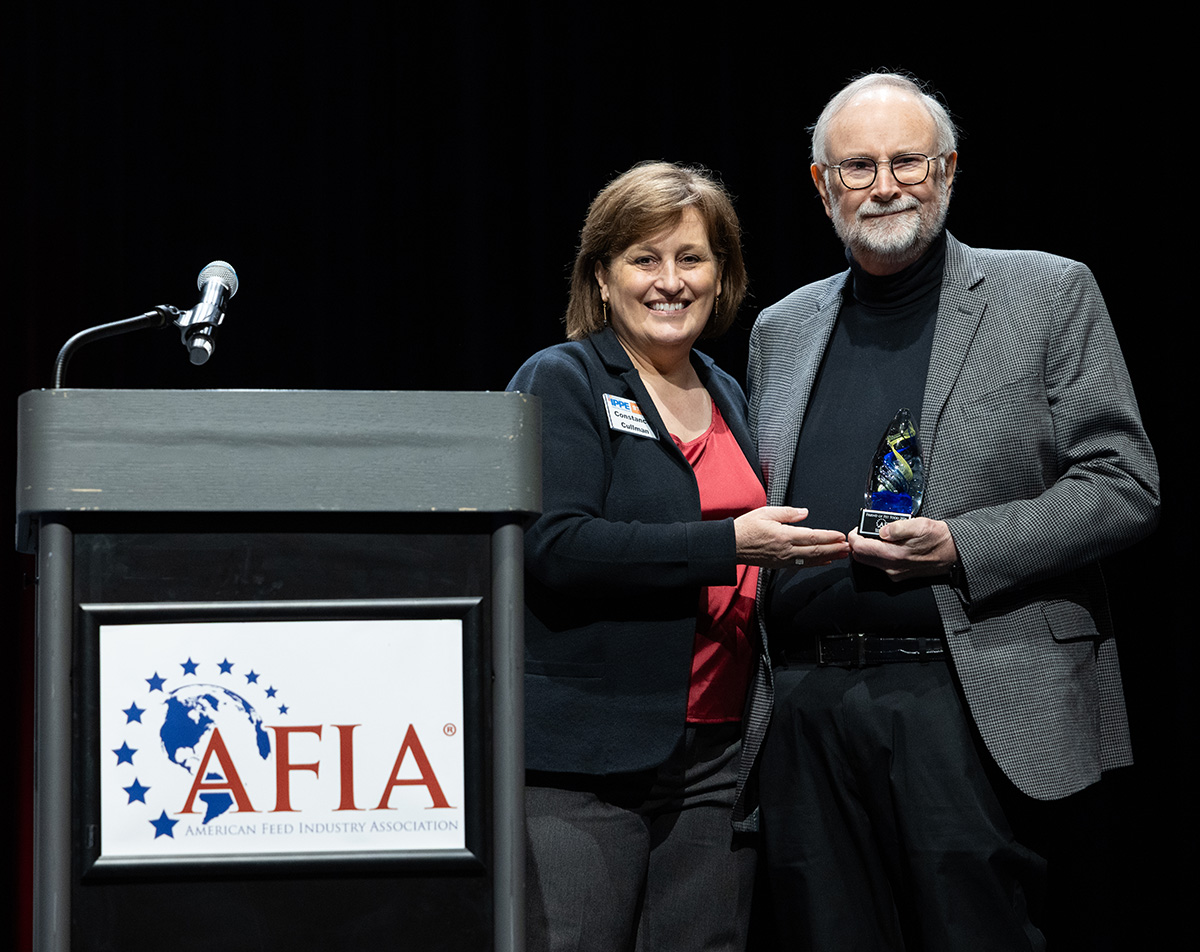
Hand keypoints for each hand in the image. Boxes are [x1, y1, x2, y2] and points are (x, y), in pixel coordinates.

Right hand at [734, 506, 849, 569]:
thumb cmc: (746, 528)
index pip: (812, 536)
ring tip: (842, 555)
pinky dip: (815, 563)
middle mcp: (785, 550)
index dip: (829, 537)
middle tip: (849, 547)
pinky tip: (824, 561)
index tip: (841, 536)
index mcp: (783, 535)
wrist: (731, 545)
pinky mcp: (780, 565)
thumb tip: (804, 512)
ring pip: (811, 560)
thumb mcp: (765, 512)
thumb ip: (787, 512)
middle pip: (815, 551)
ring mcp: (783, 559)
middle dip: (834, 549)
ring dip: (828, 557)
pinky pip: (801, 565)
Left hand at [848, 517, 958, 581]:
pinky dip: (876, 554)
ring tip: (875, 535)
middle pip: (860, 557)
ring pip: (869, 562)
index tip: (856, 529)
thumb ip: (897, 527)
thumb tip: (882, 530)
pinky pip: (879, 565)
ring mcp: (895, 573)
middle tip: (863, 531)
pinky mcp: (899, 574)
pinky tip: (885, 544)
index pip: (860, 548)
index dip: (853, 537)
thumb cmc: (938, 538)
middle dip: (857, 543)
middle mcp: (892, 567)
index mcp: (893, 555)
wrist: (953, 552)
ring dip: (866, 549)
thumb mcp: (919, 525)